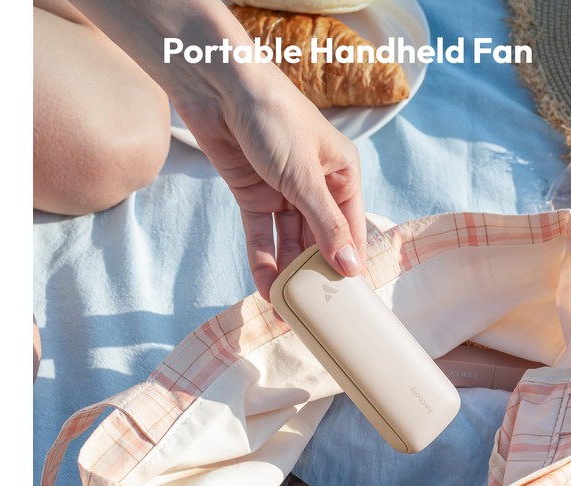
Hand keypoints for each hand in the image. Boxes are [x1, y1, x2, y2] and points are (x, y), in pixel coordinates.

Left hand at [175, 65, 365, 300]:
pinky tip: (266, 288)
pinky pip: (261, 235)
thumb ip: (325, 226)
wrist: (218, 86)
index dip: (349, 265)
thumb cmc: (274, 117)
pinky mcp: (253, 195)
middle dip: (315, 275)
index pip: (352, 230)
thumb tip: (349, 267)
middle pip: (319, 241)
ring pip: (289, 243)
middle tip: (316, 313)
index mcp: (342, 175)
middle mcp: (316, 186)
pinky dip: (263, 260)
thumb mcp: (305, 176)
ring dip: (287, 274)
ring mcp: (283, 192)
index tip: (348, 301)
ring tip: (288, 310)